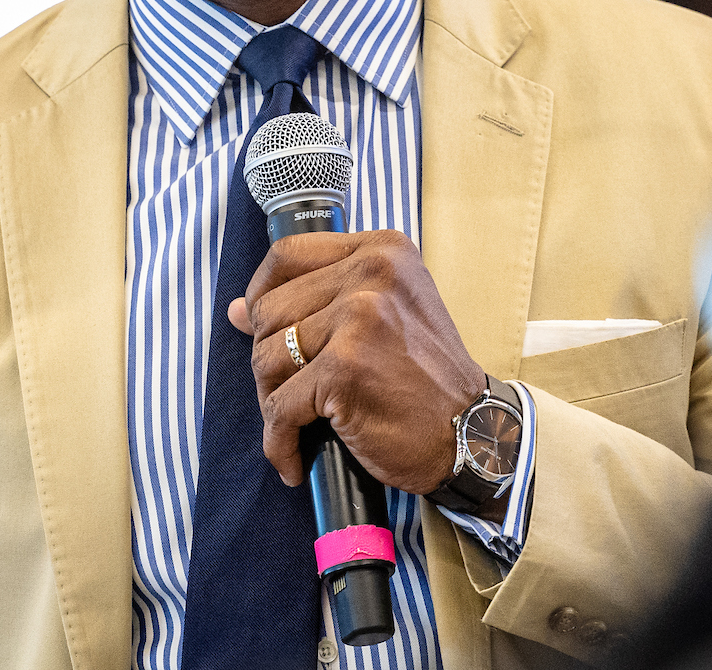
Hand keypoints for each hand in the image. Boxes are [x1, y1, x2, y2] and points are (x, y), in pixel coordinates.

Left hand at [227, 230, 486, 491]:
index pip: (287, 254)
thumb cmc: (427, 378)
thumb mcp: (387, 313)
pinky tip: (294, 461)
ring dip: (273, 400)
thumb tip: (237, 310)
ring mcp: (358, 319)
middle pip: (270, 310)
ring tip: (298, 424)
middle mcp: (372, 274)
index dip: (262, 293)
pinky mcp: (345, 370)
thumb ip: (318, 300)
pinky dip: (280, 442)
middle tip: (292, 393)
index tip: (262, 327)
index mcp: (383, 251)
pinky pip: (280, 407)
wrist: (474, 433)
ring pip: (268, 358)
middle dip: (269, 359)